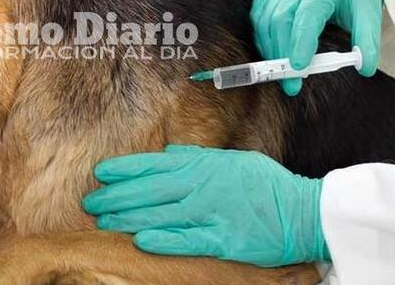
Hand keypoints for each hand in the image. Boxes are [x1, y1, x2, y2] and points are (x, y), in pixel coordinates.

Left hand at [83, 145, 329, 266]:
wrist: (303, 210)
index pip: (154, 164)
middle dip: (116, 195)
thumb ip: (197, 157)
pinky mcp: (224, 240)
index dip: (124, 169)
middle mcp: (203, 186)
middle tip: (90, 202)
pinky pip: (188, 240)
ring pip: (161, 214)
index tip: (101, 173)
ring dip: (128, 217)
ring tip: (103, 222)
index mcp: (203, 165)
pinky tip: (140, 240)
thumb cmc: (265, 184)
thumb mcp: (232, 160)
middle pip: (150, 190)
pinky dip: (163, 239)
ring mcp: (213, 212)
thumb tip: (169, 154)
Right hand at [251, 0, 381, 95]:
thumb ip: (368, 41)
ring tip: (284, 75)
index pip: (308, 14)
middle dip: (283, 54)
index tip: (299, 67)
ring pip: (265, 22)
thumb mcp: (370, 13)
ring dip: (271, 51)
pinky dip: (263, 42)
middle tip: (291, 84)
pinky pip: (258, 21)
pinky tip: (274, 56)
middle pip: (281, 20)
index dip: (300, 40)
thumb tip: (365, 69)